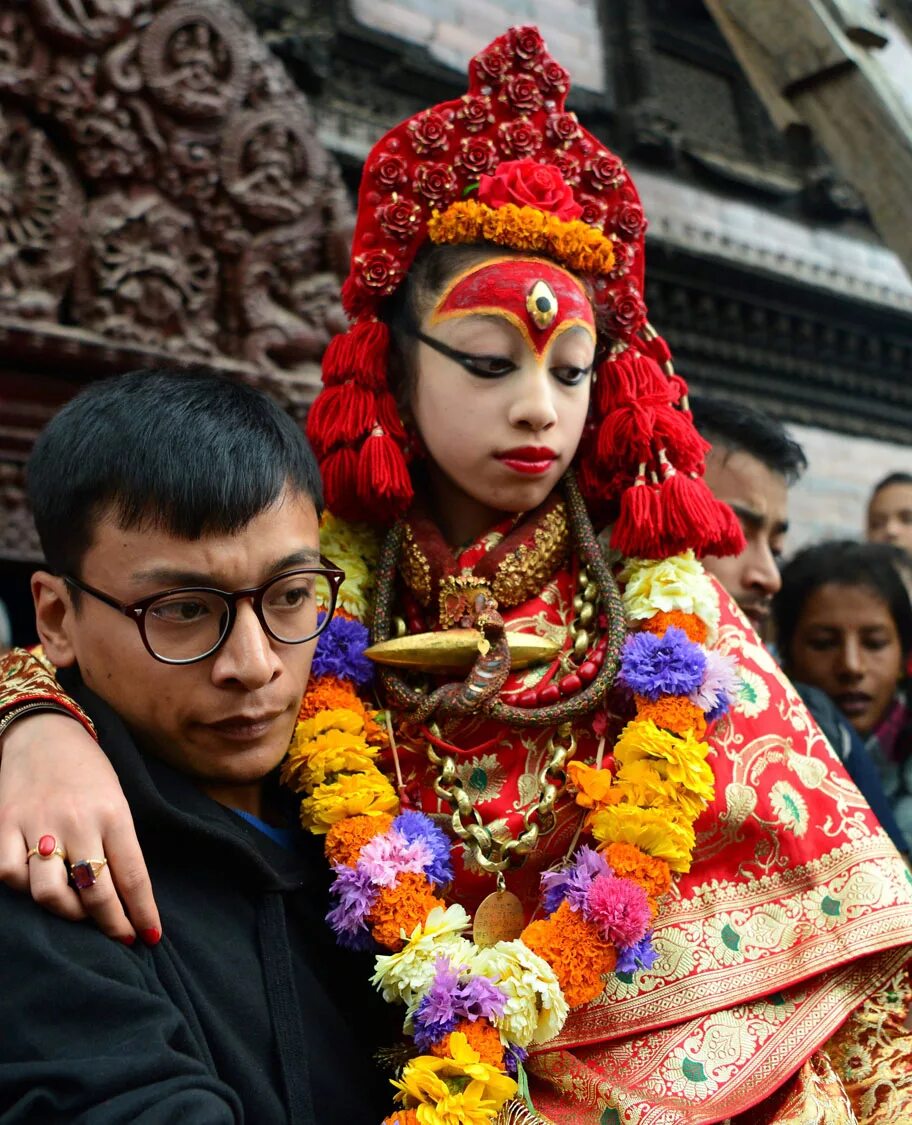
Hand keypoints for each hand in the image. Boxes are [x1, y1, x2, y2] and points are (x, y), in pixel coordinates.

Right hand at [0, 713, 160, 944]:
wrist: (44, 732)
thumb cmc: (88, 770)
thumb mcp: (116, 799)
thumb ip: (119, 841)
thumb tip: (125, 895)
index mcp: (113, 813)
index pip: (132, 875)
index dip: (142, 912)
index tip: (150, 936)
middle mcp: (77, 821)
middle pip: (95, 891)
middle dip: (111, 924)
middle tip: (121, 936)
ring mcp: (37, 824)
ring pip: (49, 892)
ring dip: (67, 913)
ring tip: (79, 912)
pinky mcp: (4, 824)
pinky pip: (9, 874)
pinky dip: (23, 888)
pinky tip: (38, 884)